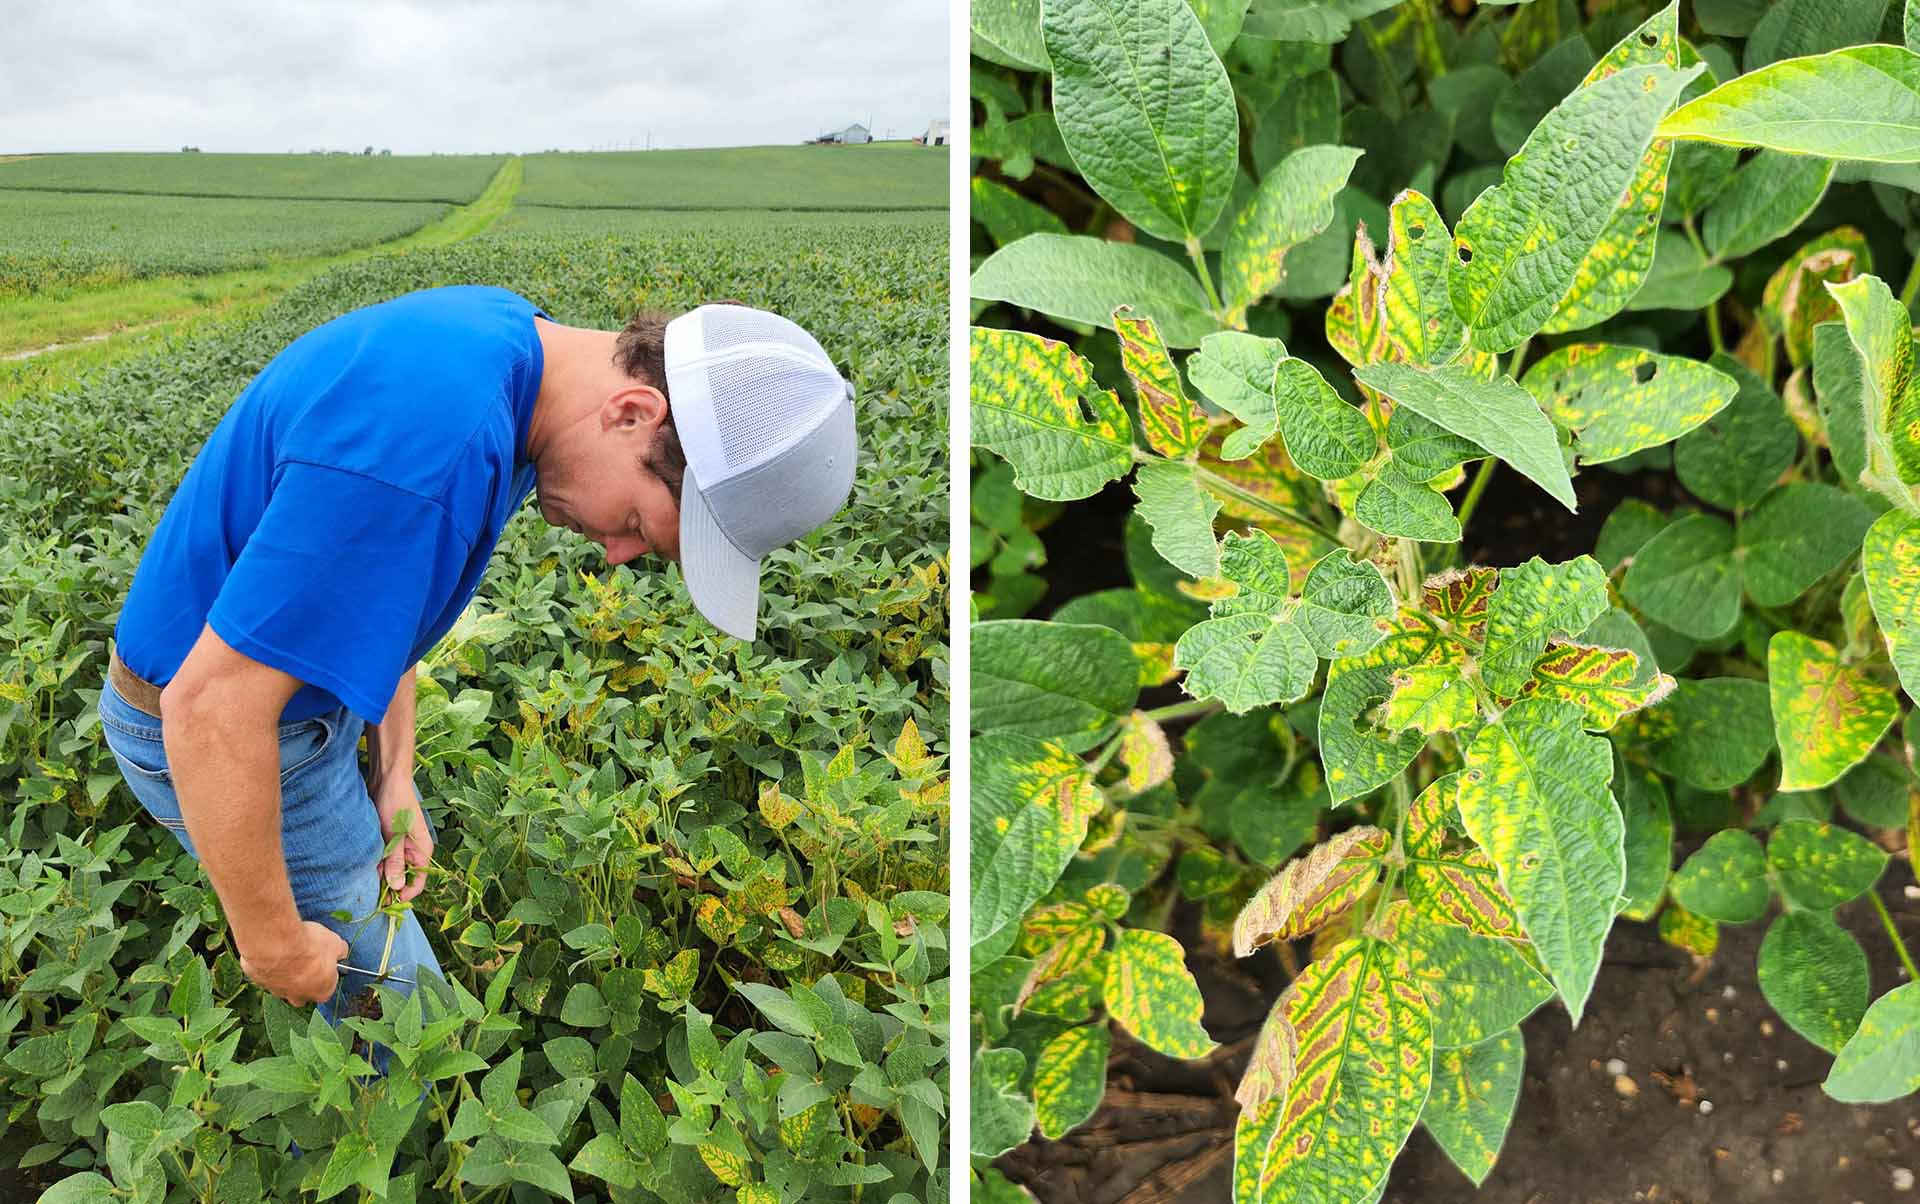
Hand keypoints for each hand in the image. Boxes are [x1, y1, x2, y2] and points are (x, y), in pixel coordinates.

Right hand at [241, 920, 348, 1005]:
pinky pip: (264, 973)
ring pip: (282, 984)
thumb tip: (340, 951)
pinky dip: (268, 962)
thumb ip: (339, 951)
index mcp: (321, 991)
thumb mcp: (335, 942)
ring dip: (285, 971)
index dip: (327, 973)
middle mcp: (298, 996)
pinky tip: (271, 948)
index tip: (326, 960)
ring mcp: (276, 990)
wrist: (276, 943)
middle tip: (305, 957)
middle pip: (303, 992)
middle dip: (305, 978)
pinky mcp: (258, 980)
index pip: (327, 987)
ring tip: (287, 949)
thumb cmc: (308, 945)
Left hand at [374, 782, 433, 901]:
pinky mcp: (389, 841)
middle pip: (403, 879)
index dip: (403, 895)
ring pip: (391, 870)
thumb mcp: (395, 834)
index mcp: (422, 852)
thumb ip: (395, 861)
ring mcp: (401, 847)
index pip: (418, 883)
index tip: (386, 904)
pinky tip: (362, 866)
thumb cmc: (396, 804)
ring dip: (379, 875)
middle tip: (369, 895)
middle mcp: (413, 852)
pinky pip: (383, 860)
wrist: (387, 779)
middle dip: (388, 887)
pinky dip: (374, 864)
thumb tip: (396, 887)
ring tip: (363, 880)